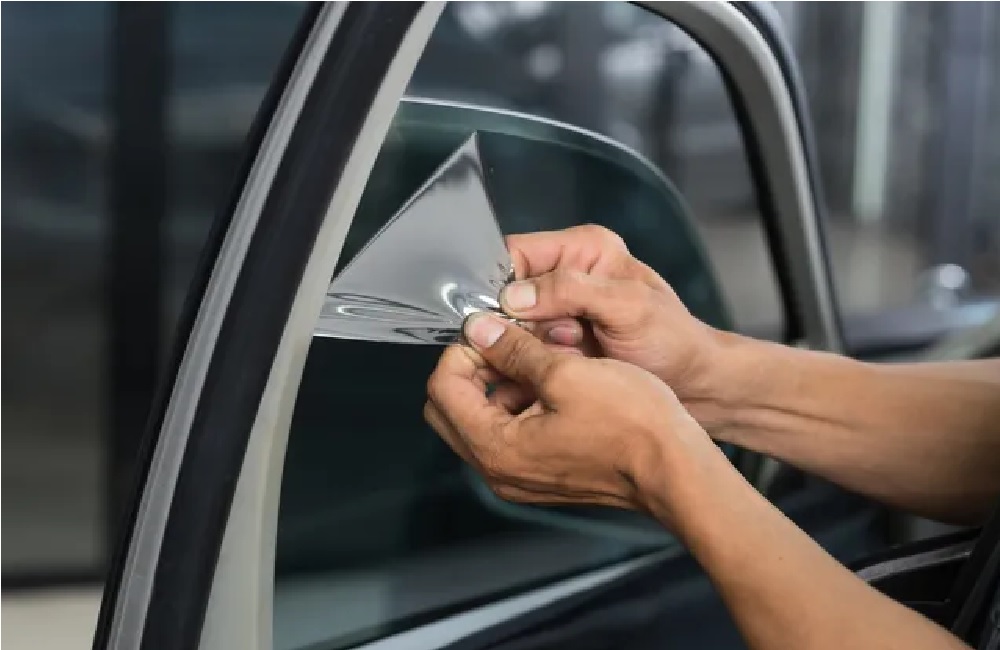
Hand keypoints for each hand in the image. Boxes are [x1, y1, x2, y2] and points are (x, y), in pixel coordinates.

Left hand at [423, 311, 712, 517]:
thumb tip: (480, 331)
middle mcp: (500, 471)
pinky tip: (554, 380)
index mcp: (497, 449)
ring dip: (500, 382)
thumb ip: (514, 350)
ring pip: (482, 418)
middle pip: (453, 408)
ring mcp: (521, 476)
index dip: (462, 350)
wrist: (677, 469)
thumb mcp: (567, 372)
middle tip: (505, 340)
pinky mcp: (543, 474)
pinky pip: (511, 433)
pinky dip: (521, 402)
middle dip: (473, 367)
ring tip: (539, 355)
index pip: (443, 389)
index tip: (491, 329)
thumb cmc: (633, 426)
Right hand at [503, 225, 726, 401]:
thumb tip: (513, 296)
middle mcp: (565, 277)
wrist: (695, 386)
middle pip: (506, 294)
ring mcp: (559, 315)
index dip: (498, 283)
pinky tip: (564, 372)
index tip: (502, 315)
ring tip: (574, 356)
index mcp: (583, 249)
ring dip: (532, 349)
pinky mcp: (557, 347)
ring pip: (511, 329)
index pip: (514, 253)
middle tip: (563, 340)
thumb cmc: (673, 341)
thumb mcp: (627, 307)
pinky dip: (535, 367)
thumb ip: (571, 292)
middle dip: (522, 324)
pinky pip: (524, 354)